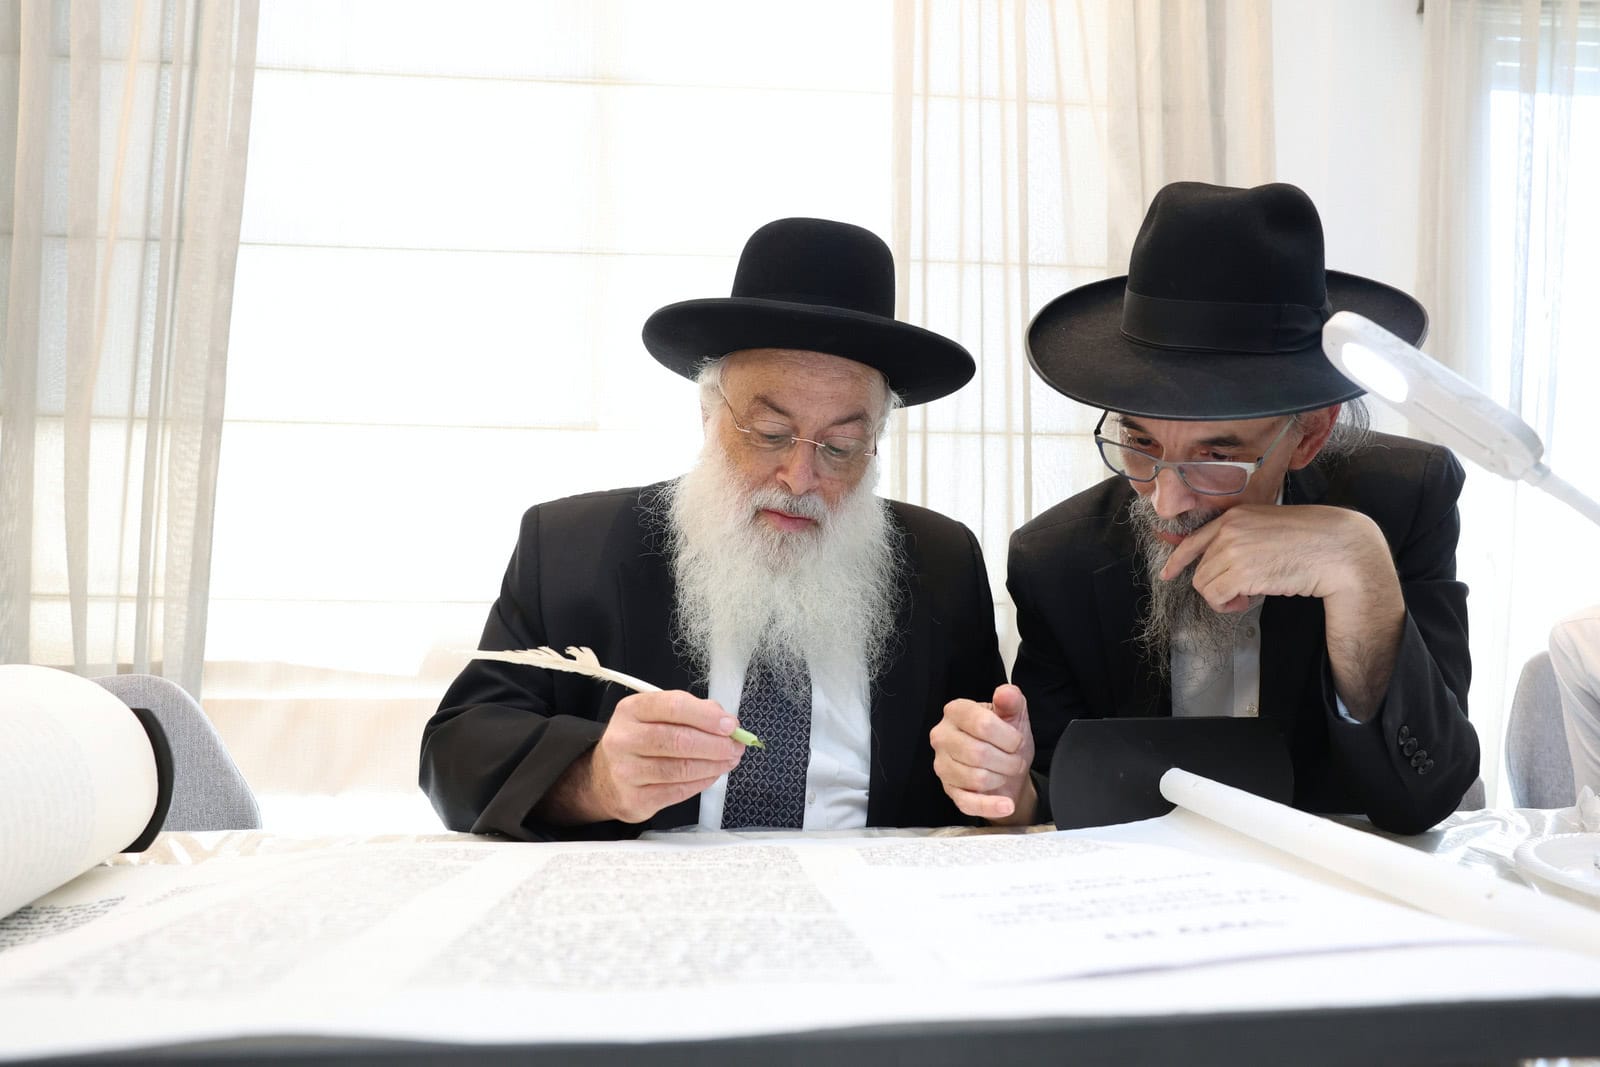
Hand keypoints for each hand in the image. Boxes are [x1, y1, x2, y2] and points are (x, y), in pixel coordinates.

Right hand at [548, 690, 745, 824]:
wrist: (603, 779)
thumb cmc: (639, 741)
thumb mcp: (655, 716)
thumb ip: (690, 712)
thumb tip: (725, 720)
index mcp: (631, 710)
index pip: (673, 706)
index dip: (706, 716)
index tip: (730, 724)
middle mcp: (623, 739)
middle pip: (678, 740)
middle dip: (715, 744)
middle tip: (736, 746)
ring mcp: (626, 772)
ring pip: (681, 768)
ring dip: (713, 765)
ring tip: (730, 760)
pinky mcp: (635, 799)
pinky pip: (678, 791)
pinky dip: (702, 782)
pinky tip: (713, 774)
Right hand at [931, 684, 1037, 824]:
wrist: (1007, 769)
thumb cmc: (1005, 739)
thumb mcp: (1014, 716)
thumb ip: (1011, 701)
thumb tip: (1006, 692)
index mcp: (956, 712)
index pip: (982, 723)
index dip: (1007, 736)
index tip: (1016, 740)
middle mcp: (942, 737)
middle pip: (978, 752)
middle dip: (1007, 760)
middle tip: (1014, 759)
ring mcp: (943, 765)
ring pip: (976, 777)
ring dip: (1001, 777)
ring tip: (1006, 771)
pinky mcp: (950, 791)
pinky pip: (969, 802)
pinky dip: (991, 805)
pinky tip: (1006, 804)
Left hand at [1160, 504, 1404, 720]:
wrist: (1338, 548)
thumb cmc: (1312, 540)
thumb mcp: (1269, 527)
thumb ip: (1244, 538)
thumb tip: (1223, 559)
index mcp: (1235, 516)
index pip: (1193, 539)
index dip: (1177, 559)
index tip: (1168, 572)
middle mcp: (1229, 529)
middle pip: (1200, 568)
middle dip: (1217, 585)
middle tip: (1243, 592)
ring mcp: (1233, 549)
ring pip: (1204, 585)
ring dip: (1223, 597)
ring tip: (1248, 595)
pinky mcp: (1241, 572)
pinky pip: (1216, 597)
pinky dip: (1228, 605)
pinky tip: (1248, 600)